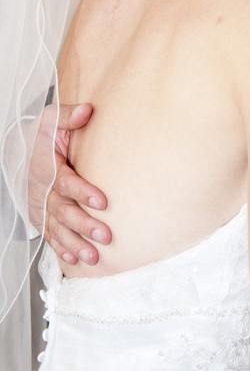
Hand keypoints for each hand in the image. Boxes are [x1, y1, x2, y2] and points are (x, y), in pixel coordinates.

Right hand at [28, 102, 110, 265]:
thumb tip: (87, 110)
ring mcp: (41, 207)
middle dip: (84, 225)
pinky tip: (75, 259)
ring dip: (76, 243)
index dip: (83, 193)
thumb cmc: (43, 136)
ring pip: (58, 228)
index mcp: (46, 167)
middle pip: (64, 211)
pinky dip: (62, 248)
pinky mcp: (42, 217)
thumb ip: (68, 116)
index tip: (103, 202)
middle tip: (105, 235)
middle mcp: (42, 191)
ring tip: (94, 257)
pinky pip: (50, 236)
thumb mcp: (51, 120)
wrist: (24, 151)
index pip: (66, 183)